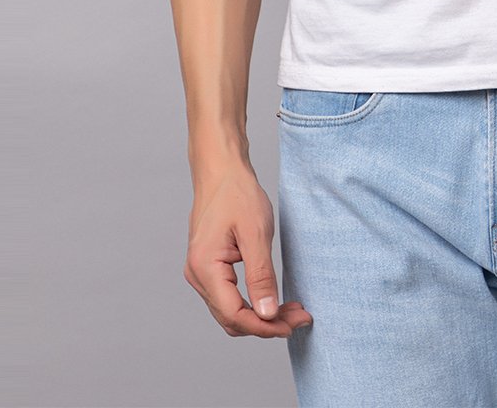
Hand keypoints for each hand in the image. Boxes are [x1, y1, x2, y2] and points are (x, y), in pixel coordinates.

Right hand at [184, 163, 311, 337]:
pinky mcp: (209, 268)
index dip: (265, 326)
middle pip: (232, 318)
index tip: (294, 323)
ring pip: (230, 311)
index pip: (234, 315)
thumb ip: (260, 276)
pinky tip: (273, 299)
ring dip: (260, 316)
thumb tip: (268, 314)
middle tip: (300, 317)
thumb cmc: (237, 194)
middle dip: (267, 324)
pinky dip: (252, 303)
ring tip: (291, 309)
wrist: (221, 170)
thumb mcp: (256, 233)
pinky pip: (229, 298)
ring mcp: (200, 273)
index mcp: (205, 268)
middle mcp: (197, 276)